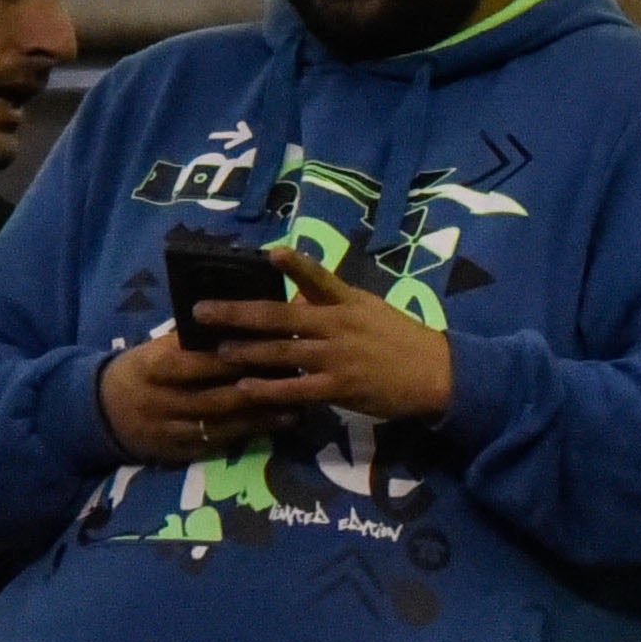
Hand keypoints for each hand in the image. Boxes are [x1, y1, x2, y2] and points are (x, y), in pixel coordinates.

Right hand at [100, 329, 279, 466]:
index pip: (191, 363)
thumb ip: (189, 340)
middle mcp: (159, 401)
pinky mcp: (177, 452)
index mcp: (151, 367)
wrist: (102, 412)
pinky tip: (275, 426)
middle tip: (294, 381)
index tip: (265, 349)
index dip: (227, 359)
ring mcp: (168, 430)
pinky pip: (216, 444)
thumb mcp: (155, 349)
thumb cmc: (142, 370)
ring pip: (219, 425)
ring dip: (260, 417)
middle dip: (254, 390)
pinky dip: (247, 434)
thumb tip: (237, 317)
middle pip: (211, 397)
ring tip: (296, 407)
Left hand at [201, 256, 456, 426]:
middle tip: (202, 311)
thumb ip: (333, 302)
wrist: (438, 374)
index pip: (319, 278)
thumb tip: (295, 296)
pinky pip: (296, 388)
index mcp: (348, 302)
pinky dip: (268, 388)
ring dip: (245, 351)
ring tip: (216, 350)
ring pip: (281, 352)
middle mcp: (339, 326)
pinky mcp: (340, 387)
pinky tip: (245, 387)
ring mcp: (338, 357)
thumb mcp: (370, 310)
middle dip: (237, 314)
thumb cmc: (400, 339)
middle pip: (280, 317)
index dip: (295, 265)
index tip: (271, 253)